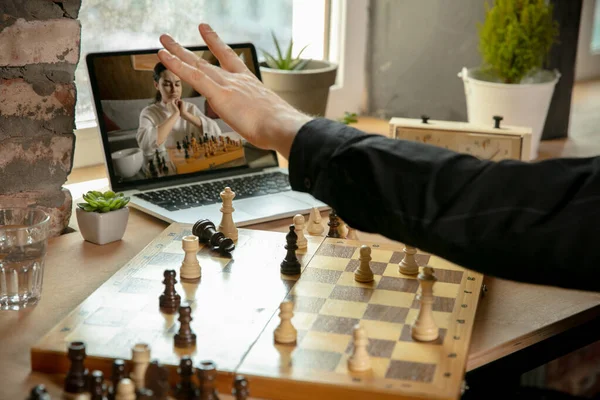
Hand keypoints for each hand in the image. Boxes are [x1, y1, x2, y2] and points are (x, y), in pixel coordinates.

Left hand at [157, 24, 311, 157]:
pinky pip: (193, 76)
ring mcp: (227, 85)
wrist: (281, 126)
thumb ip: (260, 116)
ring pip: (197, 65)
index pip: (229, 59)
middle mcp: (236, 80)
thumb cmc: (278, 126)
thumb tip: (264, 127)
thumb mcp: (268, 116)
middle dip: (189, 50)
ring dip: (178, 52)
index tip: (207, 31)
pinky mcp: (219, 95)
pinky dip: (177, 65)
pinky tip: (164, 56)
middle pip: (207, 60)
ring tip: (164, 41)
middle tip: (174, 40)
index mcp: (249, 83)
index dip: (216, 43)